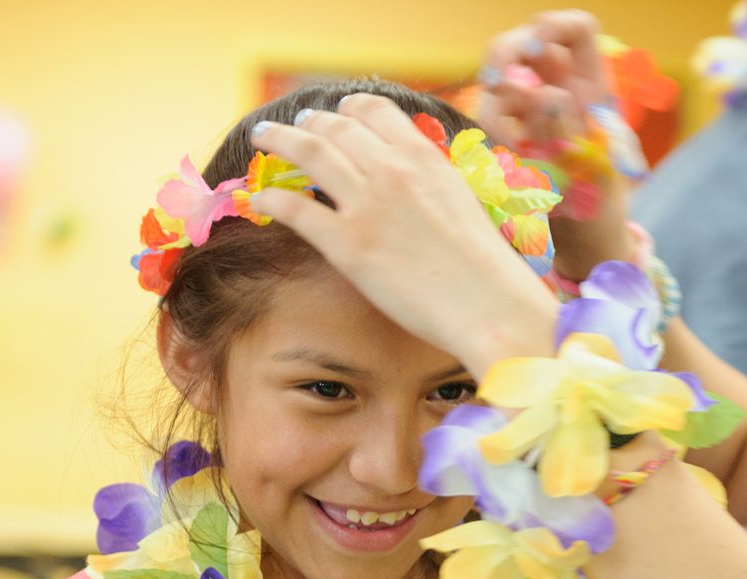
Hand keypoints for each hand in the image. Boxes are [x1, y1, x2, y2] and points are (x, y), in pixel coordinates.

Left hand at [246, 94, 557, 377]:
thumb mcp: (459, 198)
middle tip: (293, 126)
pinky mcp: (347, 245)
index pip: (374, 110)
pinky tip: (260, 198)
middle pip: (335, 127)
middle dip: (308, 122)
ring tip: (264, 140)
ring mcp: (366, 205)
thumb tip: (408, 177)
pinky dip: (273, 198)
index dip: (348, 108)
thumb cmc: (482, 263)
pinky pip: (296, 210)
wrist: (486, 302)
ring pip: (310, 154)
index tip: (336, 112)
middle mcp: (390, 170)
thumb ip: (428, 179)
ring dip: (280, 141)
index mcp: (422, 155)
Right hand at [478, 10, 636, 280]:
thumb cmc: (600, 204)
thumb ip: (567, 129)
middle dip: (509, 54)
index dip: (555, 27)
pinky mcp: (510, 135)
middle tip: (500, 84)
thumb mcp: (591, 168)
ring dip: (496, 98)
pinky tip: (508, 157)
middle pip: (525, 43)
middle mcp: (559, 89)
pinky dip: (495, 133)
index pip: (575, 30)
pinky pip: (491, 118)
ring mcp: (531, 110)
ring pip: (501, 76)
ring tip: (508, 136)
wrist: (584, 242)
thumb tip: (545, 94)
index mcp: (592, 85)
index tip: (538, 47)